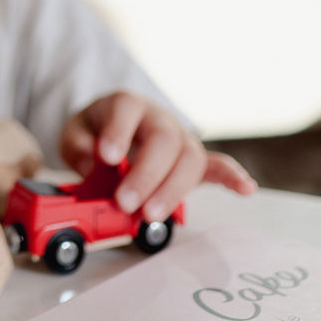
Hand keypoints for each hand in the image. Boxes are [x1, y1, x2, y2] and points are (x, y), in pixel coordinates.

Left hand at [59, 92, 256, 222]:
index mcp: (127, 105)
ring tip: (150, 215)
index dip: (118, 133)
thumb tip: (94, 162)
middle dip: (146, 175)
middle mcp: (158, 118)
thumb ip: (78, 144)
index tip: (107, 158)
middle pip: (164, 140)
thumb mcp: (75, 131)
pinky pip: (218, 164)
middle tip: (125, 203)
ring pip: (189, 158)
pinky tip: (245, 189)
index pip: (126, 111)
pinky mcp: (192, 159)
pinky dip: (232, 176)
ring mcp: (180, 138)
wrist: (113, 128)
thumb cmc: (95, 131)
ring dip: (172, 190)